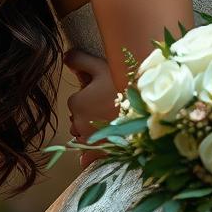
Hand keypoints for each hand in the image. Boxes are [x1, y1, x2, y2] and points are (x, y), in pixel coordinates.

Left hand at [63, 48, 115, 168]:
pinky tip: (95, 150)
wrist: (147, 108)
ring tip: (110, 120)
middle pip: (78, 117)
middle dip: (88, 112)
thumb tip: (64, 55)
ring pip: (82, 134)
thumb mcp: (101, 66)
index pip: (76, 99)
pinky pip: (86, 155)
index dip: (88, 95)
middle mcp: (77, 124)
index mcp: (76, 103)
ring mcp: (88, 140)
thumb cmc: (122, 84)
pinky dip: (88, 154)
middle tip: (109, 105)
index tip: (103, 92)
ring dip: (90, 129)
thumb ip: (79, 59)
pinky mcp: (97, 153)